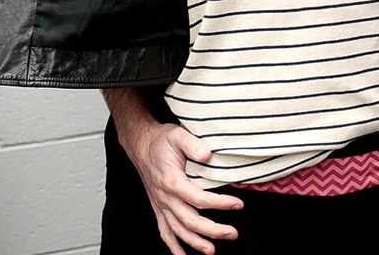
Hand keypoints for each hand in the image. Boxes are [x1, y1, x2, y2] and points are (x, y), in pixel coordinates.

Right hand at [107, 89, 241, 254]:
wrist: (141, 144)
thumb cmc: (161, 140)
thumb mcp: (178, 134)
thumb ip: (193, 144)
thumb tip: (207, 155)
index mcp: (172, 181)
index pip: (198, 198)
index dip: (220, 204)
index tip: (238, 204)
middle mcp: (165, 197)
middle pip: (190, 220)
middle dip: (212, 230)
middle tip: (232, 234)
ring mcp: (161, 205)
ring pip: (178, 230)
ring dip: (195, 242)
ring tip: (212, 251)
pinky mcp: (159, 208)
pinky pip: (164, 231)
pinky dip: (173, 246)